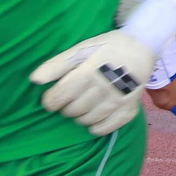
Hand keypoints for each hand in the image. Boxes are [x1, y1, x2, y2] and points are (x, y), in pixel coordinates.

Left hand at [29, 31, 156, 135]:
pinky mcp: (129, 109)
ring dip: (79, 117)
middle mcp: (103, 89)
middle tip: (70, 99)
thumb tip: (34, 80)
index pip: (59, 98)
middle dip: (66, 107)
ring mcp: (118, 101)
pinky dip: (97, 127)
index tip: (51, 99)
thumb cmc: (107, 48)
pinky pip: (107, 128)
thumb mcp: (80, 49)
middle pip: (72, 110)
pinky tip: (94, 119)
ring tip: (82, 107)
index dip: (50, 101)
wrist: (141, 47)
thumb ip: (56, 65)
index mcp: (88, 73)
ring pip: (87, 120)